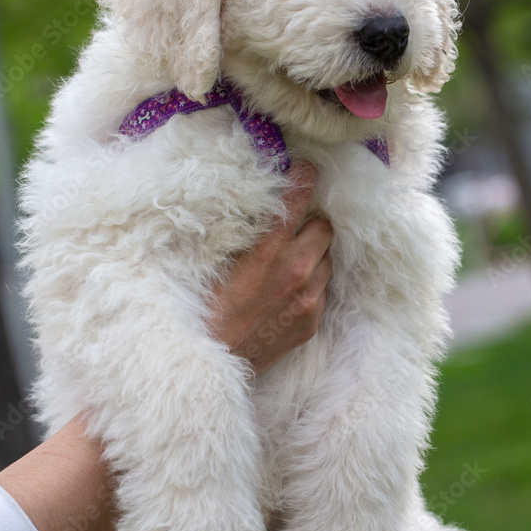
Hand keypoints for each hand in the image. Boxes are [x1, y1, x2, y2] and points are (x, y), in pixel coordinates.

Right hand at [207, 161, 332, 373]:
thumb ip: (245, 230)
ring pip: (328, 258)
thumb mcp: (217, 258)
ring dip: (315, 254)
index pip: (300, 197)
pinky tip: (288, 289)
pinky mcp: (312, 322)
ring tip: (291, 260)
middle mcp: (297, 270)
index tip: (308, 168)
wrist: (210, 362)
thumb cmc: (203, 307)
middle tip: (295, 224)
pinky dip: (312, 283)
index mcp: (270, 250)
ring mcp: (309, 299)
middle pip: (325, 227)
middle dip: (312, 222)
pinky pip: (324, 289)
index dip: (306, 177)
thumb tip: (260, 204)